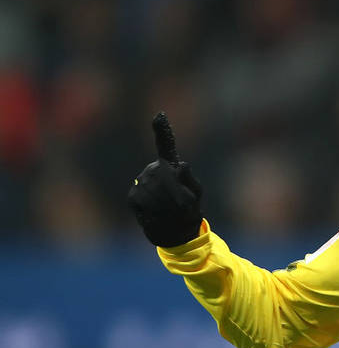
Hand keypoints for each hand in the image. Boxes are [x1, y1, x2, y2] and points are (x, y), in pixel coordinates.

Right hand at [128, 112, 203, 246]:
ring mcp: (142, 181)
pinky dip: (156, 209)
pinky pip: (145, 199)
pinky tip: (159, 214)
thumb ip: (189, 179)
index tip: (160, 115)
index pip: (165, 145)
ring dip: (169, 203)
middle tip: (184, 207)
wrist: (175, 231)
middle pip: (163, 174)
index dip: (162, 131)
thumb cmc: (189, 210)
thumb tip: (181, 164)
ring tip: (174, 212)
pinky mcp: (134, 195)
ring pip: (155, 188)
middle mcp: (154, 170)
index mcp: (170, 166)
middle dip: (177, 192)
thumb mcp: (195, 193)